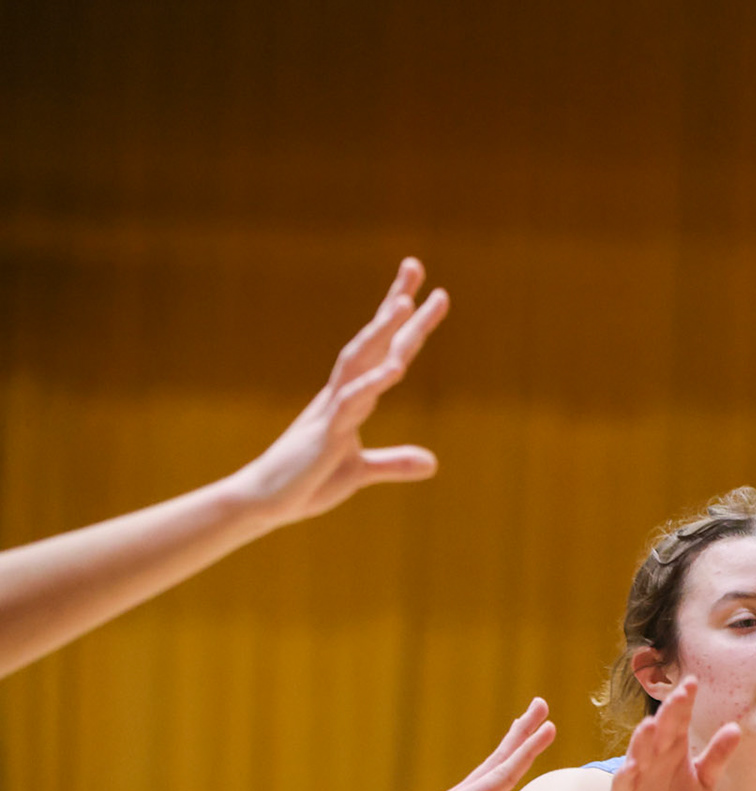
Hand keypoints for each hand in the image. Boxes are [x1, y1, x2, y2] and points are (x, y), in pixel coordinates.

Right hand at [235, 258, 449, 528]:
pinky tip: (396, 368)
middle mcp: (342, 393)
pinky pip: (351, 402)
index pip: (381, 350)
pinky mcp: (326, 433)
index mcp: (351, 397)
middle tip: (415, 265)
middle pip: (373, 340)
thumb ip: (394, 462)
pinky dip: (372, 384)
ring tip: (405, 304)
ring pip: (358, 360)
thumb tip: (433, 462)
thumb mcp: (360, 472)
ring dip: (380, 332)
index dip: (402, 320)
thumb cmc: (307, 482)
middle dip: (396, 304)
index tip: (425, 289)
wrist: (264, 503)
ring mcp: (332, 409)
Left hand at [353, 698, 555, 790]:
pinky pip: (482, 781)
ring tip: (524, 724)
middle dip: (522, 732)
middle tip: (541, 704)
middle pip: (499, 758)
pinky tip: (497, 770)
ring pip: (491, 766)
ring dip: (511, 744)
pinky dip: (497, 766)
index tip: (550, 727)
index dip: (528, 751)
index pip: (504, 773)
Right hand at [607, 680, 741, 790]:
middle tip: (680, 694)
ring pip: (640, 751)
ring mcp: (637, 772)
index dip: (685, 702)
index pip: (681, 720)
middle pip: (662, 730)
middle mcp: (654, 754)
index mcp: (675, 747)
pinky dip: (627, 775)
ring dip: (643, 739)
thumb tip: (736, 728)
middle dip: (670, 712)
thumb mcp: (704, 782)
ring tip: (651, 723)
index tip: (692, 682)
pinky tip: (634, 767)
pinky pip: (624, 782)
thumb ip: (717, 757)